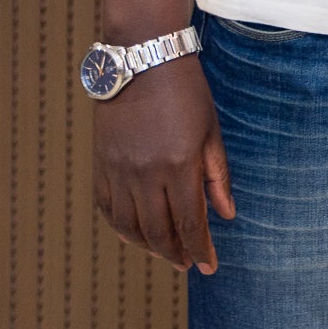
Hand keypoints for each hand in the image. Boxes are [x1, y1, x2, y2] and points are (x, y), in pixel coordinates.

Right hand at [92, 56, 233, 273]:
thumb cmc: (187, 93)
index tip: (209, 267)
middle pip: (158, 231)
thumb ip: (217, 177)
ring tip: (166, 253)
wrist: (142, 61)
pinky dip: (121, 227)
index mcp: (178, 166)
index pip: (188, 222)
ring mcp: (118, 171)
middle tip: (188, 264)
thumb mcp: (211, 133)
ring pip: (129, 226)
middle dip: (175, 253)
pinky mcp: (101, 165)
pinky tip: (136, 233)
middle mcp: (144, 174)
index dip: (199, 249)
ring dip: (148, 246)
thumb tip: (226, 216)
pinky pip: (107, 208)